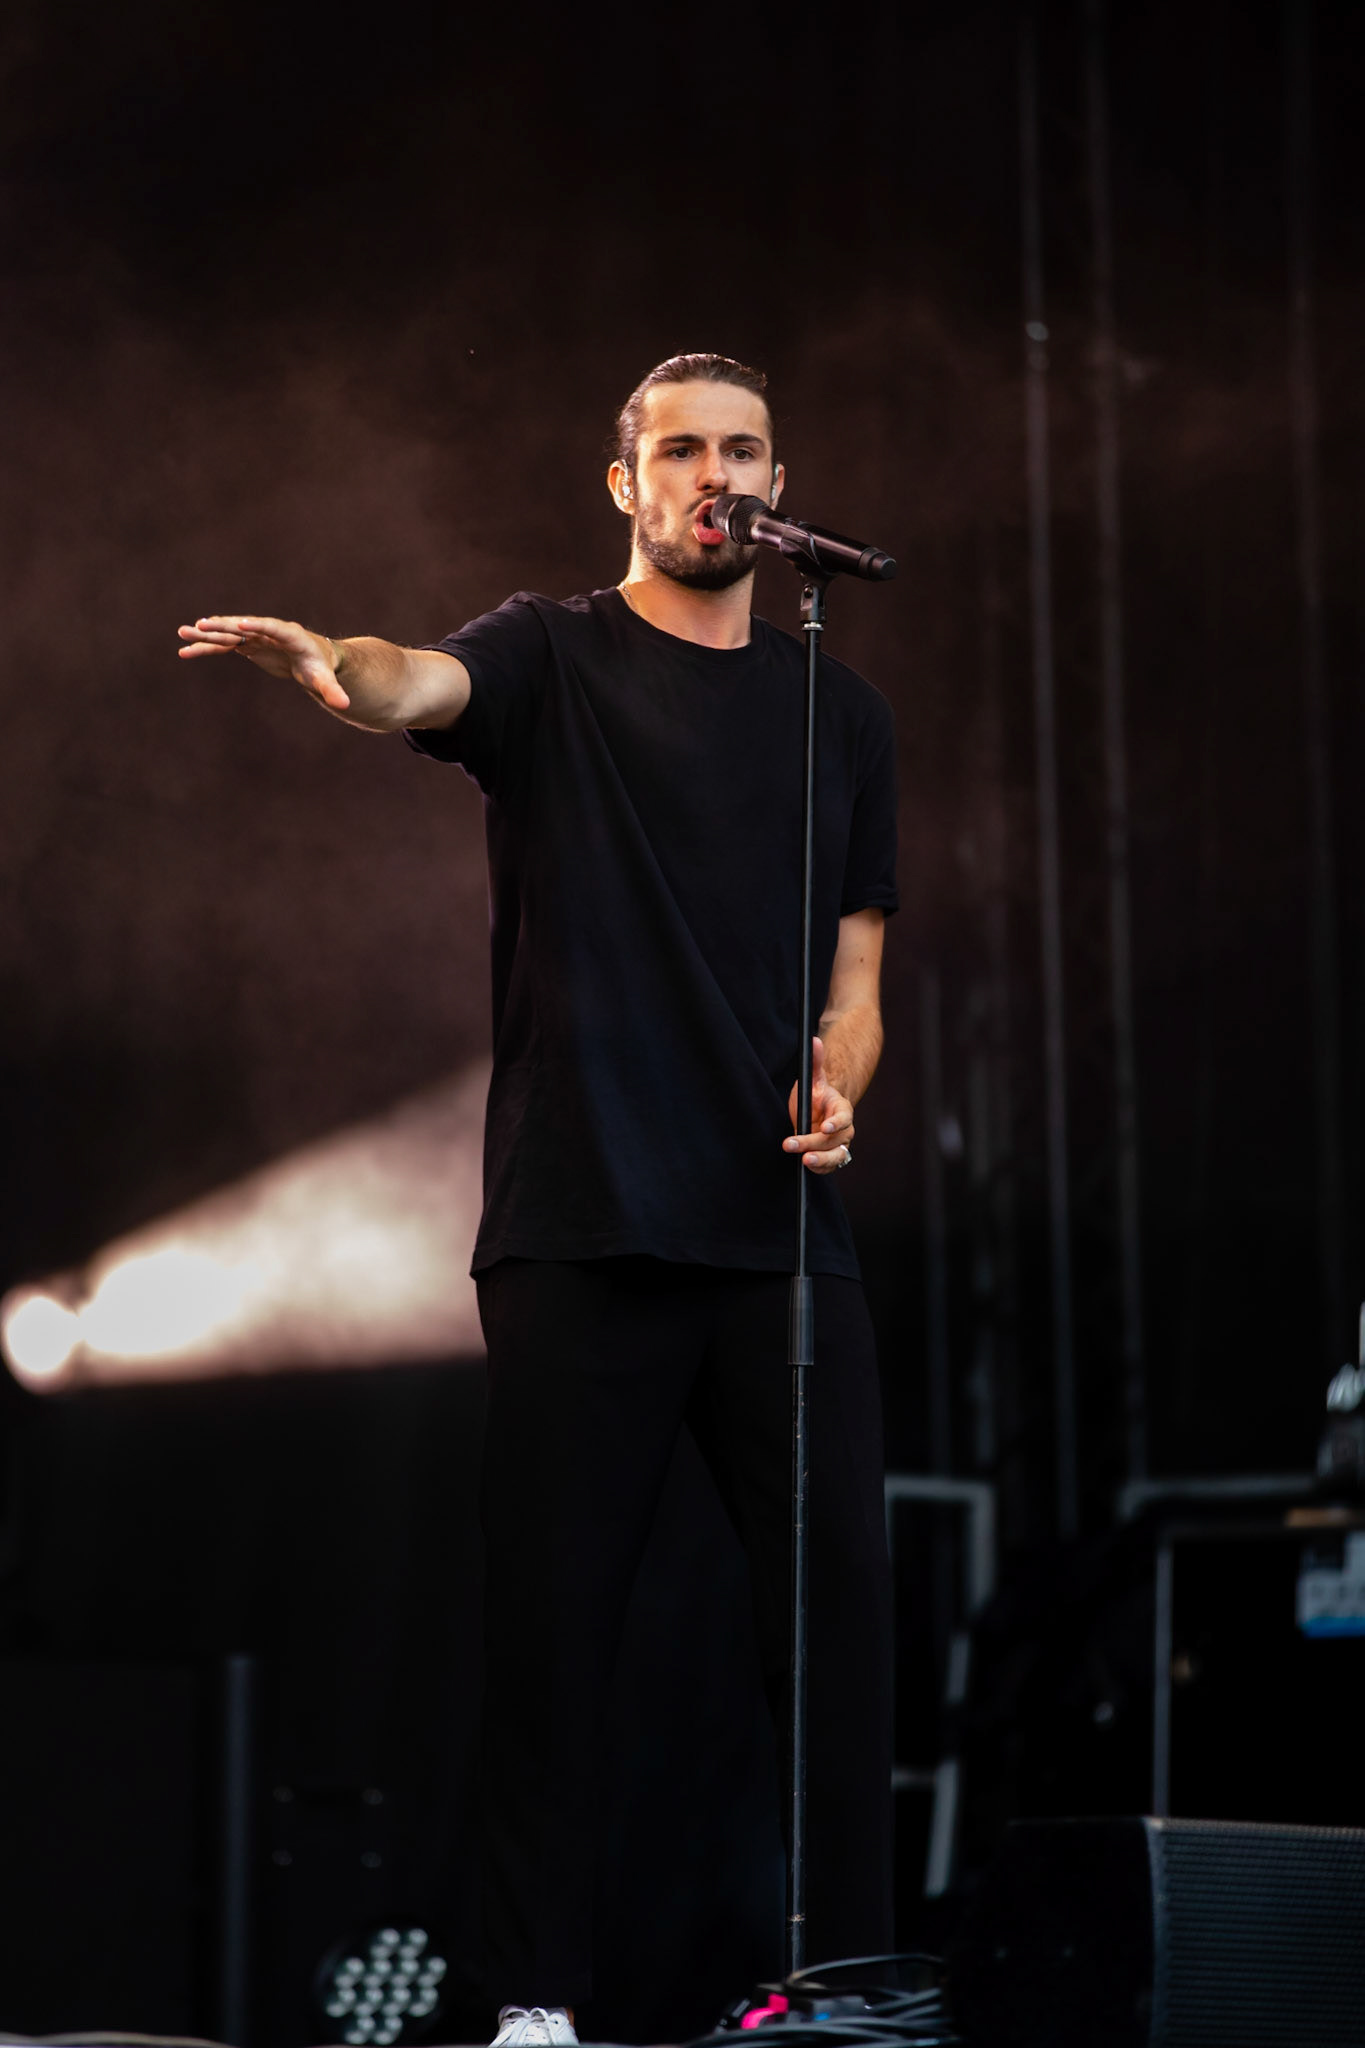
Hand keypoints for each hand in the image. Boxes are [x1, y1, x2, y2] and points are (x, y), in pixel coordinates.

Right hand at [176, 613, 350, 711]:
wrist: (313, 659)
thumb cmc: (321, 667)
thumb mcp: (326, 679)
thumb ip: (332, 690)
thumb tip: (345, 705)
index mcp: (290, 635)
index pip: (273, 627)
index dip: (258, 626)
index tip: (241, 624)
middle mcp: (269, 631)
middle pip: (243, 626)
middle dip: (222, 626)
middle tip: (199, 625)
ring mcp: (255, 636)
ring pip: (228, 633)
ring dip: (205, 634)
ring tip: (181, 633)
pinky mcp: (247, 644)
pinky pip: (223, 646)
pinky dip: (206, 648)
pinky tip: (185, 652)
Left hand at [784, 1035, 854, 1173]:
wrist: (818, 1114)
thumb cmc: (816, 1096)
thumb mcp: (813, 1080)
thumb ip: (815, 1062)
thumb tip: (813, 1040)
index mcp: (842, 1109)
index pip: (844, 1116)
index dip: (836, 1122)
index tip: (824, 1126)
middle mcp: (844, 1130)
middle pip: (835, 1140)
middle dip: (815, 1143)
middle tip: (795, 1145)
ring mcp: (839, 1146)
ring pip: (836, 1157)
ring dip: (821, 1161)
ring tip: (804, 1160)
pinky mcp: (830, 1158)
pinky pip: (828, 1167)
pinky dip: (818, 1168)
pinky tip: (804, 1166)